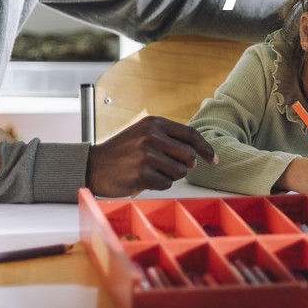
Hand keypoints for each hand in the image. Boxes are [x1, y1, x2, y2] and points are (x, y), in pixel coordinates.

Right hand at [86, 115, 216, 196]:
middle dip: (184, 166)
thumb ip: (169, 138)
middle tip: (166, 167)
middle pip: (189, 156)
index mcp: (155, 123)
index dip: (206, 149)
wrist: (93, 165)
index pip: (191, 135)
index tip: (214, 160)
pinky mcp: (142, 174)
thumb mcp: (143, 133)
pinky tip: (143, 178)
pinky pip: (166, 184)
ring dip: (169, 175)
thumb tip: (197, 155)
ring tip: (150, 170)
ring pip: (180, 172)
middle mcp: (152, 136)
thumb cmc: (122, 152)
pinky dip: (158, 184)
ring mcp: (147, 155)